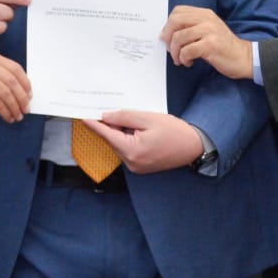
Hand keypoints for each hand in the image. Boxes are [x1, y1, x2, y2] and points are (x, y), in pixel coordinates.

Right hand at [0, 50, 31, 120]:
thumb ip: (3, 77)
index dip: (25, 83)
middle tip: (26, 108)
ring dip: (15, 107)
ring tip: (18, 115)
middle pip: (12, 81)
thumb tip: (26, 91)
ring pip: (6, 93)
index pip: (15, 68)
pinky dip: (5, 112)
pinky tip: (8, 117)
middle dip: (22, 98)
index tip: (29, 95)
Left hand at [82, 110, 204, 173]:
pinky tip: (139, 131)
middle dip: (113, 126)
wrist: (194, 147)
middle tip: (113, 110)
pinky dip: (129, 140)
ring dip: (123, 133)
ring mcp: (136, 167)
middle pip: (113, 140)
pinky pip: (128, 150)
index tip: (83, 118)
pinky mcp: (141, 167)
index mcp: (132, 150)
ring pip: (120, 145)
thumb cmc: (175, 131)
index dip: (94, 124)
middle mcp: (131, 162)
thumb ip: (125, 117)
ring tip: (138, 122)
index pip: (107, 135)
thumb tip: (106, 117)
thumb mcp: (148, 118)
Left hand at [161, 5, 253, 79]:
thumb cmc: (223, 46)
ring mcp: (209, 31)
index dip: (168, 25)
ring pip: (179, 38)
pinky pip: (187, 51)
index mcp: (205, 14)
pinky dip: (184, 59)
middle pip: (175, 21)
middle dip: (168, 38)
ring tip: (181, 59)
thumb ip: (192, 26)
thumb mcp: (209, 29)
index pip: (178, 11)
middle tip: (171, 49)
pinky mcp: (211, 45)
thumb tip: (167, 33)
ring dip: (175, 52)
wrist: (244, 57)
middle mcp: (207, 19)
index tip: (168, 38)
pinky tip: (189, 62)